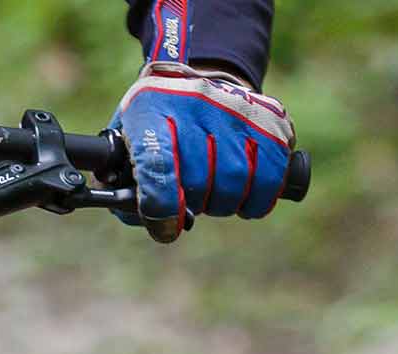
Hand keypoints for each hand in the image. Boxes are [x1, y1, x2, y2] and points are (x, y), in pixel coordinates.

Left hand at [108, 61, 295, 242]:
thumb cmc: (153, 129)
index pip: (157, 164)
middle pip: (199, 179)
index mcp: (149, 109)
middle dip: (192, 204)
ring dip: (223, 203)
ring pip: (236, 180)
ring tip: (213, 194)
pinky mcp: (271, 116)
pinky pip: (272, 175)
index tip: (165, 227)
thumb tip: (160, 225)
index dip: (161, 205)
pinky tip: (245, 194)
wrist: (195, 81)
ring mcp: (237, 106)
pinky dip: (258, 197)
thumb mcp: (124, 149)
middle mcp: (195, 102)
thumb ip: (125, 191)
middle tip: (189, 201)